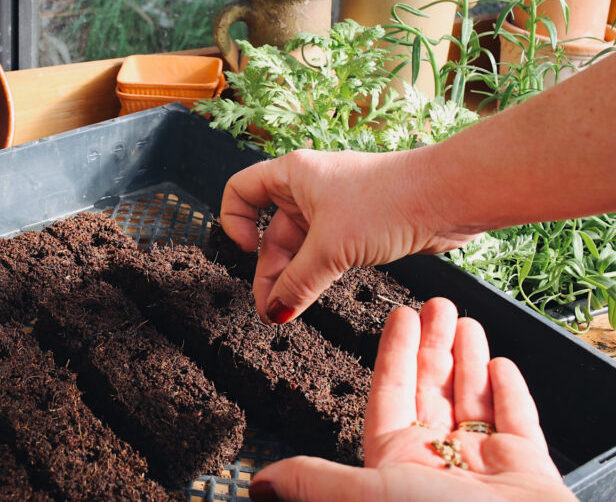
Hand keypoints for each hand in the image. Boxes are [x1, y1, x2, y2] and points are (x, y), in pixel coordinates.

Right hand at [220, 149, 477, 323]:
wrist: (448, 197)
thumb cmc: (389, 201)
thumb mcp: (331, 248)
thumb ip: (297, 282)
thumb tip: (273, 311)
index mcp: (292, 175)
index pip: (241, 191)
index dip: (234, 222)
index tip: (247, 251)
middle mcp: (309, 188)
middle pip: (271, 230)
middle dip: (268, 270)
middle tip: (270, 310)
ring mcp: (335, 207)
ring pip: (300, 247)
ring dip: (293, 278)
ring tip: (289, 311)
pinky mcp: (358, 227)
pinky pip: (325, 254)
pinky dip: (317, 275)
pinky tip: (315, 297)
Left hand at [249, 298, 573, 501]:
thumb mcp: (367, 494)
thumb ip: (315, 479)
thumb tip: (259, 483)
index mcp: (397, 463)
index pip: (390, 392)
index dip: (393, 352)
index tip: (399, 316)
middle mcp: (438, 462)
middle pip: (431, 388)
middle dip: (433, 344)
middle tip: (437, 303)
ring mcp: (484, 467)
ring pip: (471, 398)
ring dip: (467, 359)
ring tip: (466, 321)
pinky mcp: (528, 472)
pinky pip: (516, 422)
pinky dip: (508, 392)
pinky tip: (500, 364)